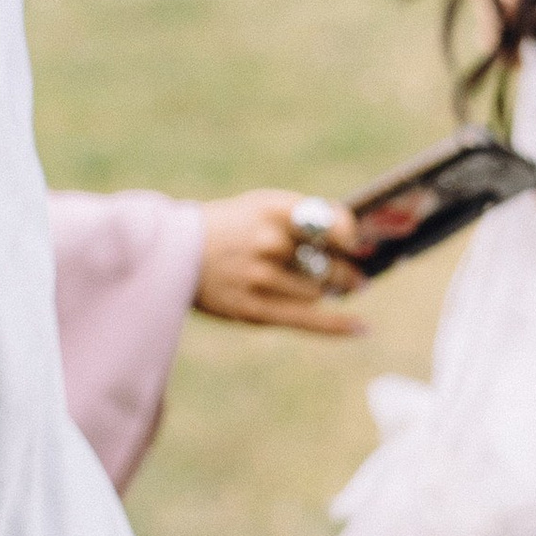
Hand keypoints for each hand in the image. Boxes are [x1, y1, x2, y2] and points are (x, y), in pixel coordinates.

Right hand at [193, 191, 366, 335]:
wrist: (173, 252)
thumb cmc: (229, 227)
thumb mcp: (260, 207)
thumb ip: (303, 218)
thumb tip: (355, 241)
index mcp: (271, 209)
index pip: (329, 221)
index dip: (349, 234)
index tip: (356, 244)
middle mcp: (267, 241)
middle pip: (328, 263)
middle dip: (347, 273)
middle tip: (357, 278)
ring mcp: (259, 276)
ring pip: (316, 292)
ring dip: (322, 292)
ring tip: (319, 290)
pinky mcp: (252, 307)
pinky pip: (307, 319)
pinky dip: (337, 325)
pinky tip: (361, 328)